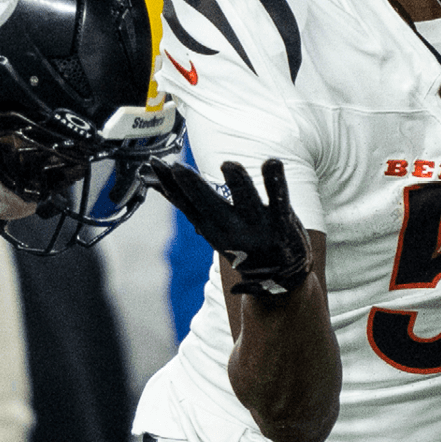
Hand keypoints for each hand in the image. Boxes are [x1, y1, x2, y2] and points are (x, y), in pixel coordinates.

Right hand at [150, 157, 309, 295]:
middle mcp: (232, 229)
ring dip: (238, 181)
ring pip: (246, 200)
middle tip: (176, 168)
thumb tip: (158, 183)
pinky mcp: (283, 223)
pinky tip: (272, 162)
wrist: (284, 279)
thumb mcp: (214, 230)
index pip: (187, 205)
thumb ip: (192, 205)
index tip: (156, 164)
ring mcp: (259, 226)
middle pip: (209, 204)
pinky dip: (276, 180)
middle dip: (193, 186)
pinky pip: (280, 198)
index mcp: (213, 230)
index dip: (170, 186)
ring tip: (228, 165)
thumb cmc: (244, 246)